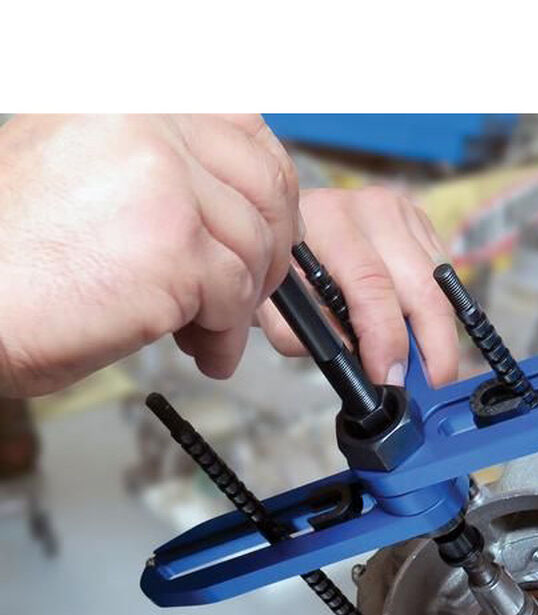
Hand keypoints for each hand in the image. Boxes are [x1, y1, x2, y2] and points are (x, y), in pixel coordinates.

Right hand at [0, 114, 299, 395]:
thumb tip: (234, 209)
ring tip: (208, 329)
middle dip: (272, 248)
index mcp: (132, 103)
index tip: (272, 225)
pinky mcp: (174, 250)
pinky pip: (236, 296)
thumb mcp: (82, 172)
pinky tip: (202, 348)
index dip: (270, 185)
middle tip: (255, 287)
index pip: (244, 127)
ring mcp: (165, 186)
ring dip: (243, 302)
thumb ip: (160, 172)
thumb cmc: (13, 254)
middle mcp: (150, 128)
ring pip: (255, 247)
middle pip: (266, 185)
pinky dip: (226, 333)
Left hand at [258, 186, 458, 387]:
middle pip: (423, 286)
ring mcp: (403, 213)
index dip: (388, 338)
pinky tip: (419, 332)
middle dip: (434, 347)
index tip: (391, 378)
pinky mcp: (422, 224)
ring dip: (438, 335)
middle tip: (431, 387)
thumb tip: (353, 359)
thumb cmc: (282, 271)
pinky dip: (436, 314)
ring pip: (440, 287)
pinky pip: (442, 280)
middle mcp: (371, 210)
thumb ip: (301, 336)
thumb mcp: (274, 307)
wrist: (285, 227)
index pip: (372, 284)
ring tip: (425, 369)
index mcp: (328, 223)